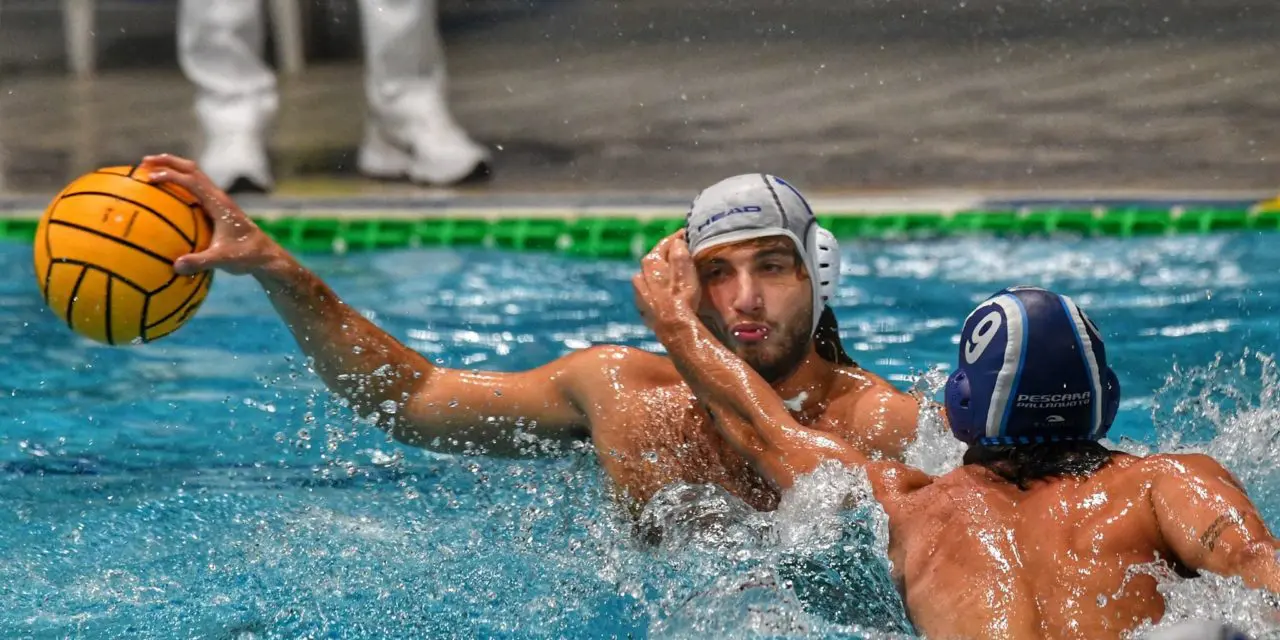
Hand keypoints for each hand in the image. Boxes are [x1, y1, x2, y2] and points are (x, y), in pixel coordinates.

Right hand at [140, 154, 282, 275]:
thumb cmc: (247, 257)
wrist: (267, 256)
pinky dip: (178, 185)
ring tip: (150, 171)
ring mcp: (218, 201)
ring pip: (194, 176)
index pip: (192, 182)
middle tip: (144, 161)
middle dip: (168, 162)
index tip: (150, 177)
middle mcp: (218, 197)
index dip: (171, 176)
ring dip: (173, 169)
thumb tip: (176, 266)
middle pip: (191, 169)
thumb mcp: (224, 261)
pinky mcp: (217, 209)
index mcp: (219, 204)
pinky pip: (195, 190)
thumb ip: (201, 262)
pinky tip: (164, 197)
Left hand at [632, 230, 700, 333]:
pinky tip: (665, 294)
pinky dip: (658, 291)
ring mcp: (640, 294)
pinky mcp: (644, 309)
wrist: (673, 325)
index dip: (678, 237)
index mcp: (651, 261)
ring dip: (661, 274)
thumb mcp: (684, 264)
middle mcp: (640, 275)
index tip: (686, 234)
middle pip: (656, 260)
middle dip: (668, 256)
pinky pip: (650, 294)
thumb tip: (677, 242)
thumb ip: (679, 248)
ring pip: (650, 278)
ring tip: (673, 275)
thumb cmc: (681, 293)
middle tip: (682, 253)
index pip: (665, 243)